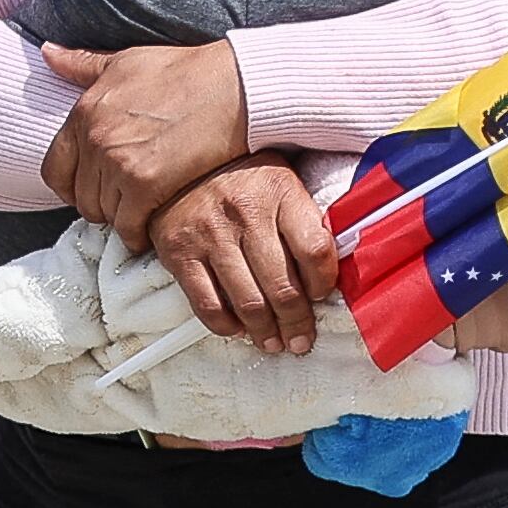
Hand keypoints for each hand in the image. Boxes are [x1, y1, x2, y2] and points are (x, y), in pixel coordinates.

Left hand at [41, 40, 248, 248]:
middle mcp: (95, 139)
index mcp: (84, 112)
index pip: (54, 170)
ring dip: (121, 218)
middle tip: (124, 202)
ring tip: (141, 210)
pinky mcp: (145, 185)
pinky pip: (127, 226)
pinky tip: (150, 228)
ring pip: (103, 213)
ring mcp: (118, 163)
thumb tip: (46, 52)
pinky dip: (137, 234)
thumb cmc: (183, 71)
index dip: (71, 185)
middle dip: (101, 203)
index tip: (93, 188)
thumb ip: (82, 64)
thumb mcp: (126, 61)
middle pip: (80, 197)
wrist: (232, 88)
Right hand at [149, 152, 338, 354]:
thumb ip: (305, 219)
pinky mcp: (180, 253)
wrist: (178, 165)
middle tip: (300, 339)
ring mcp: (210, 235)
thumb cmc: (241, 180)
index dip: (324, 282)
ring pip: (248, 302)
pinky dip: (226, 326)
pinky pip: (208, 305)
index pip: (315, 249)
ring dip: (265, 332)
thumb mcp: (282, 182)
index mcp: (280, 192)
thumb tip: (329, 271)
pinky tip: (238, 327)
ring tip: (273, 342)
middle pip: (283, 286)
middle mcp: (245, 212)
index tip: (321, 295)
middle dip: (297, 323)